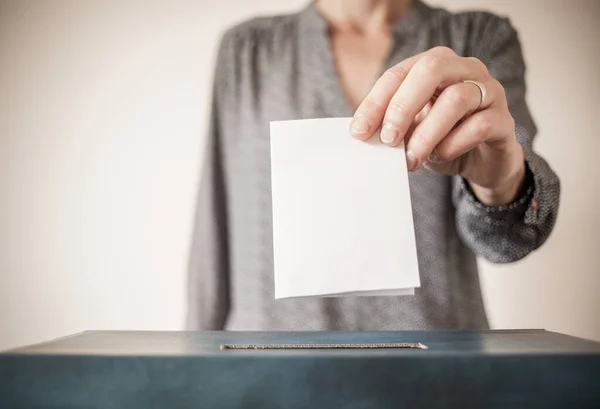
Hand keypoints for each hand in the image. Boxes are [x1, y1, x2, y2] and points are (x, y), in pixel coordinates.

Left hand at [349, 47, 525, 205]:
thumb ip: (392, 127)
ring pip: (457, 98)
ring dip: (427, 133)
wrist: (482, 163)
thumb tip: (364, 134)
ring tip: (411, 159)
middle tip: (387, 139)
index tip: (358, 131)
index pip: (399, 74)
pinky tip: (439, 156)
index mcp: (435, 66)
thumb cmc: (443, 140)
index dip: (375, 102)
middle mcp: (464, 69)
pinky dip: (453, 144)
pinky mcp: (504, 119)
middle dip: (402, 106)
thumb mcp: (411, 133)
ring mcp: (489, 91)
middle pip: (431, 70)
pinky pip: (479, 126)